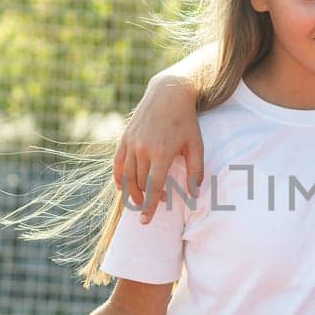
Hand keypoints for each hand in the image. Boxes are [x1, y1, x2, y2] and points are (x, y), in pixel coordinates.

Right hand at [113, 74, 204, 222]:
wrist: (168, 93)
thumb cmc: (186, 121)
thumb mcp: (197, 145)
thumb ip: (196, 171)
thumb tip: (194, 195)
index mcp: (161, 153)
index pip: (153, 187)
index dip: (150, 206)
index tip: (146, 221)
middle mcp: (143, 149)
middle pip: (139, 184)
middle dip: (145, 199)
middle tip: (158, 203)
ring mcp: (131, 143)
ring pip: (126, 176)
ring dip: (132, 192)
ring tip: (140, 200)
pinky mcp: (124, 137)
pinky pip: (117, 163)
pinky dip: (118, 178)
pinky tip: (123, 187)